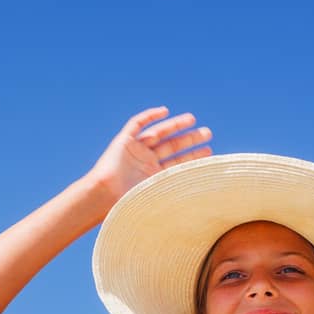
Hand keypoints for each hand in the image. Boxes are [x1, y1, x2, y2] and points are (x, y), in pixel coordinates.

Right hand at [86, 106, 212, 205]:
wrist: (103, 195)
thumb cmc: (127, 202)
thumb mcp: (156, 200)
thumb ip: (175, 197)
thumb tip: (203, 202)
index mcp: (154, 176)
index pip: (178, 163)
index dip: (194, 157)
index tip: (210, 152)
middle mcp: (146, 162)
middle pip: (172, 146)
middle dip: (190, 140)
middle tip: (208, 133)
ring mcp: (135, 150)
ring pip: (159, 133)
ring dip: (175, 125)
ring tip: (193, 119)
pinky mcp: (123, 141)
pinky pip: (136, 124)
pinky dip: (149, 116)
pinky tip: (164, 110)